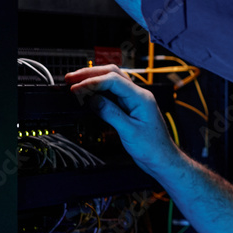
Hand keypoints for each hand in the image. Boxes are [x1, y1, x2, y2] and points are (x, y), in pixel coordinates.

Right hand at [65, 65, 179, 177]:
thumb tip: (92, 99)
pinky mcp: (129, 108)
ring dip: (93, 81)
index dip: (93, 82)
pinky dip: (98, 92)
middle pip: (112, 74)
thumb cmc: (152, 147)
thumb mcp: (129, 131)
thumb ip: (110, 113)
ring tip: (75, 84)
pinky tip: (87, 95)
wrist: (162, 158)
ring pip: (111, 82)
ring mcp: (133, 101)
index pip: (114, 80)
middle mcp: (138, 95)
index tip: (76, 88)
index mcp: (141, 98)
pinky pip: (111, 95)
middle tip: (71, 79)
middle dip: (90, 74)